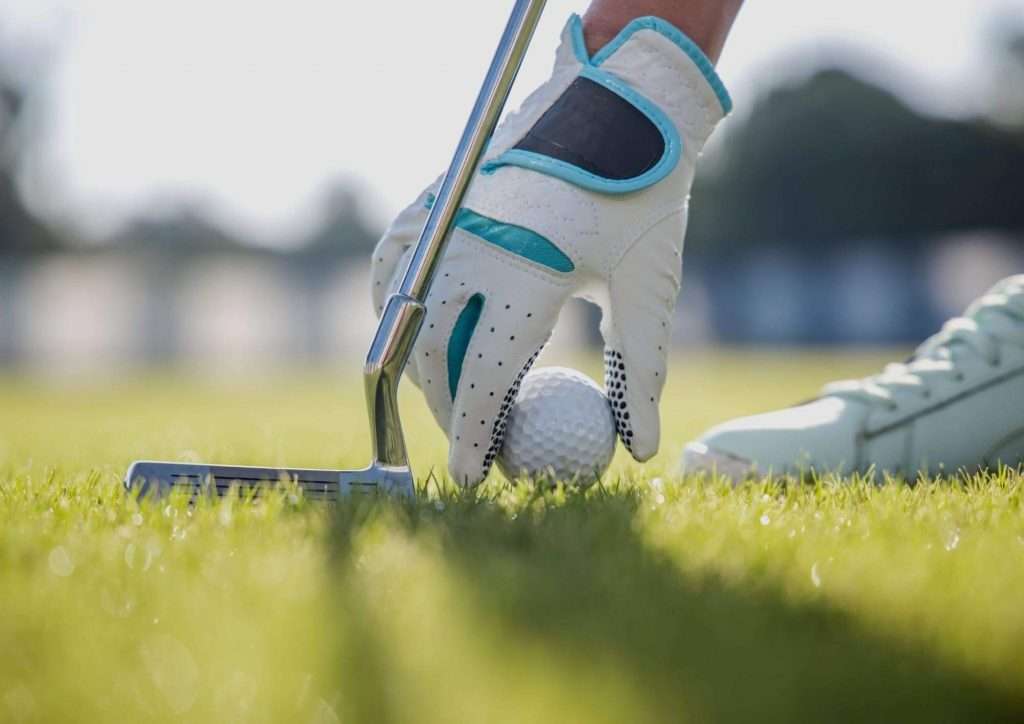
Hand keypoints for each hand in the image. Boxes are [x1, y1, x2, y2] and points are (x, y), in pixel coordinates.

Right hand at [370, 14, 729, 484]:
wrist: (618, 101)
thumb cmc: (644, 195)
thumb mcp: (649, 287)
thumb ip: (640, 371)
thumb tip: (639, 448)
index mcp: (526, 271)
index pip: (485, 377)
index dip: (474, 436)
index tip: (472, 478)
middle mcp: (471, 246)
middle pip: (436, 354)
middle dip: (448, 407)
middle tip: (475, 438)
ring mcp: (445, 217)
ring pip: (406, 314)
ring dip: (421, 362)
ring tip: (449, 393)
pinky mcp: (436, 196)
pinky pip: (392, 265)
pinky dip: (395, 304)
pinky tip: (416, 326)